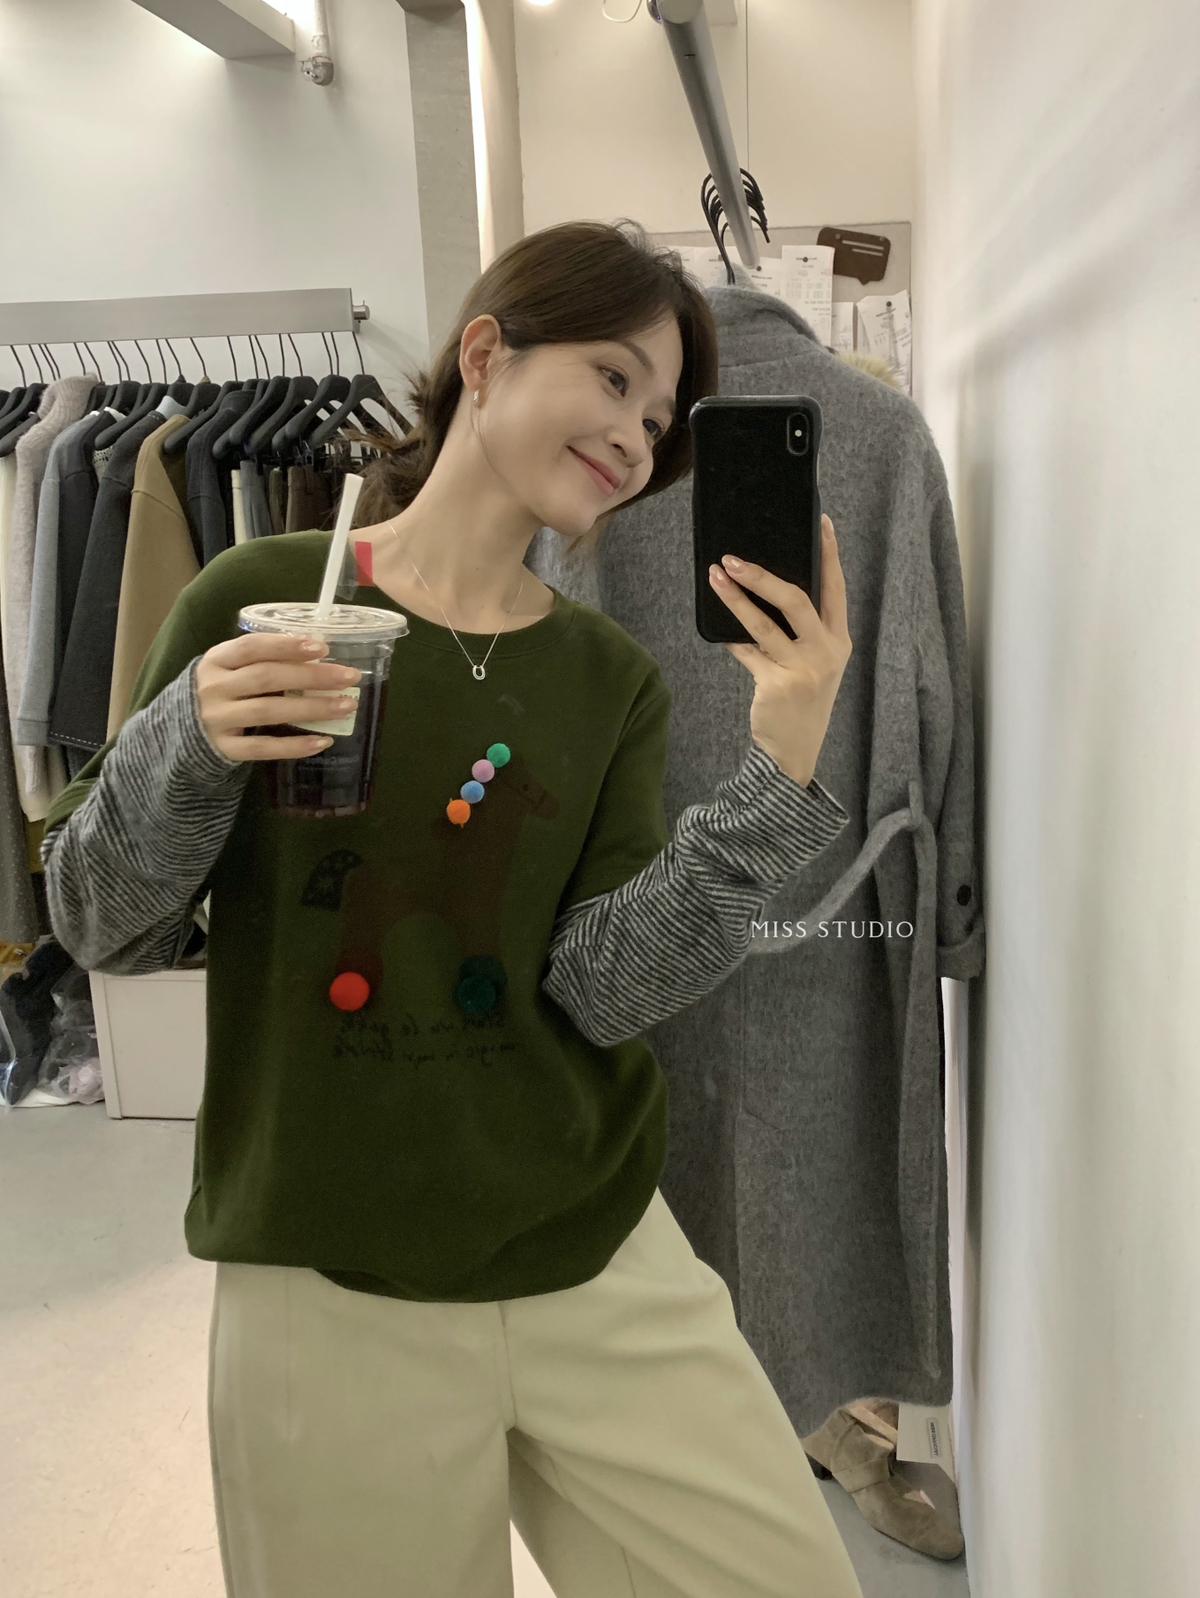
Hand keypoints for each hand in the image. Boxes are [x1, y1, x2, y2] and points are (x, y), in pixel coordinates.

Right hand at [195, 632, 363, 763]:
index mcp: (216, 660)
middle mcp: (214, 688)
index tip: (323, 648)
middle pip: (266, 678)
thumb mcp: (232, 667)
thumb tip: (318, 652)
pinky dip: (294, 746)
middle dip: (311, 676)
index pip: (252, 647)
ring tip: (345, 706)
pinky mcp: (225, 749)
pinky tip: (322, 741)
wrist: (183, 728)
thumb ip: (265, 659)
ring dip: (311, 708)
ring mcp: (218, 720)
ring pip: (268, 711)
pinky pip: (263, 748)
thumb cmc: (223, 689)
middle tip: (349, 677)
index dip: (287, 646)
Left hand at [708, 514, 851, 786]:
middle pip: (796, 600)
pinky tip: (719, 628)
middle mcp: (826, 652)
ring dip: (736, 598)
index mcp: (840, 640)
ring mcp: (802, 669)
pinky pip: (746, 652)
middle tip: (734, 557)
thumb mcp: (814, 664)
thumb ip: (801, 631)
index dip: (830, 554)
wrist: (794, 751)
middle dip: (763, 575)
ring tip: (715, 576)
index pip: (836, 588)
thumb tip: (766, 587)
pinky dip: (731, 638)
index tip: (822, 522)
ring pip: (764, 624)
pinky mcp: (777, 685)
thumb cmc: (801, 700)